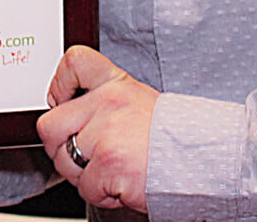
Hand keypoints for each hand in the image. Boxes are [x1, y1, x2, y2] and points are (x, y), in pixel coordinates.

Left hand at [36, 45, 158, 213]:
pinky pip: (85, 187)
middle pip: (51, 125)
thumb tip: (67, 110)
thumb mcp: (136, 99)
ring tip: (110, 170)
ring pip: (64, 161)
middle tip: (84, 155)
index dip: (58, 83)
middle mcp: (107, 103)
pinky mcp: (109, 164)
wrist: (205, 161)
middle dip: (61, 147)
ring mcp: (106, 133)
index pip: (73, 62)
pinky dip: (100, 194)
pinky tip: (120, 184)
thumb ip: (102, 101)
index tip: (61, 100)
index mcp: (113, 83)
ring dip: (82, 174)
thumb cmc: (171, 136)